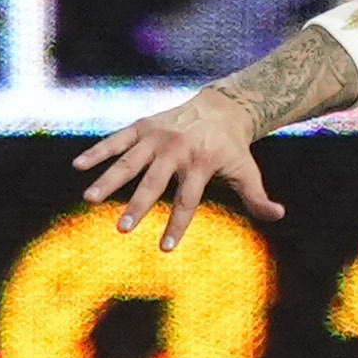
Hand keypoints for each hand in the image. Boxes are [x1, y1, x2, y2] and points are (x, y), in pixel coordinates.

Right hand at [71, 86, 285, 248]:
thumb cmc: (233, 148)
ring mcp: (156, 137)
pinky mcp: (142, 126)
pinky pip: (116, 140)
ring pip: (128, 161)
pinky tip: (78, 166)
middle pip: (154, 183)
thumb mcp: (248, 172)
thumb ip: (257, 198)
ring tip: (90, 199)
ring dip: (108, 180)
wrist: (221, 108)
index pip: (187, 201)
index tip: (165, 249)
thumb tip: (278, 214)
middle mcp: (176, 150)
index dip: (177, 226)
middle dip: (138, 206)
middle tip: (123, 228)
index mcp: (200, 164)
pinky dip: (98, 151)